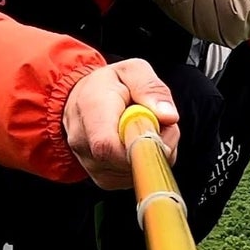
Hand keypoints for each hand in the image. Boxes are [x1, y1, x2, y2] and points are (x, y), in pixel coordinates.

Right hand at [63, 60, 180, 189]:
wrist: (81, 100)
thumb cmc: (110, 85)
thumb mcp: (132, 71)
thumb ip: (151, 88)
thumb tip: (168, 116)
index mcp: (90, 108)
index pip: (107, 145)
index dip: (139, 144)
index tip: (157, 132)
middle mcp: (83, 141)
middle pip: (127, 162)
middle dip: (154, 144)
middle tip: (156, 121)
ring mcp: (91, 164)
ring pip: (135, 171)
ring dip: (151, 152)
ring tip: (141, 129)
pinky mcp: (103, 178)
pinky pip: (134, 177)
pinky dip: (143, 162)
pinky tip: (134, 143)